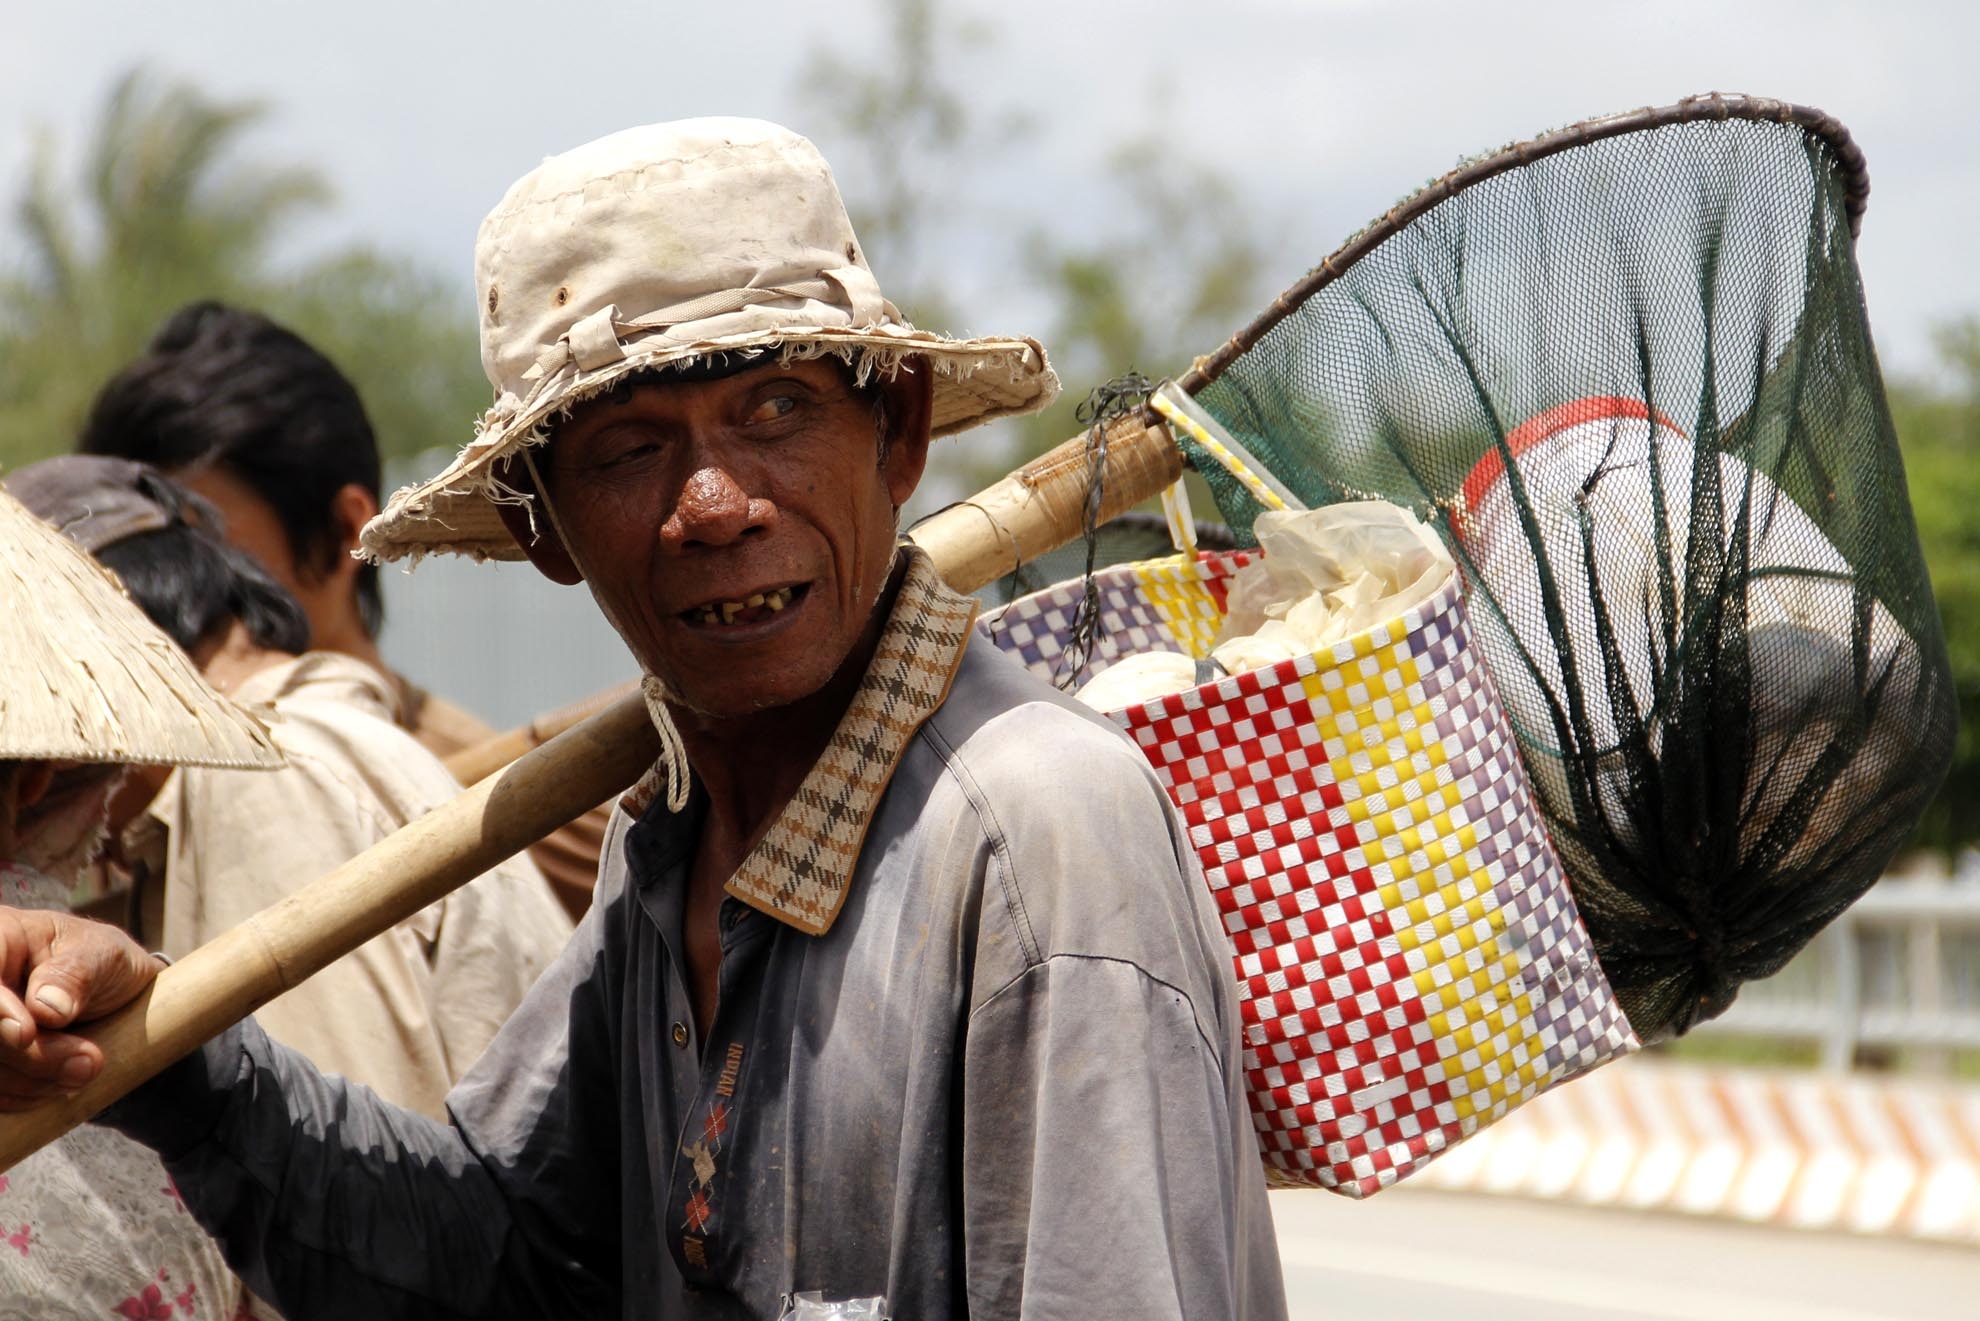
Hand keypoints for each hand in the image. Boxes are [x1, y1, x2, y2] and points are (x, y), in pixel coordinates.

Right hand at [0, 908, 158, 1111]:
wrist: (111, 994)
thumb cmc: (103, 962)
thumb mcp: (104, 955)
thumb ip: (76, 973)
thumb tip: (47, 1007)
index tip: (25, 1035)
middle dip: (30, 1058)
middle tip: (88, 1063)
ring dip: (33, 1083)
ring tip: (85, 1070)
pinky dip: (24, 1097)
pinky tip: (59, 1085)